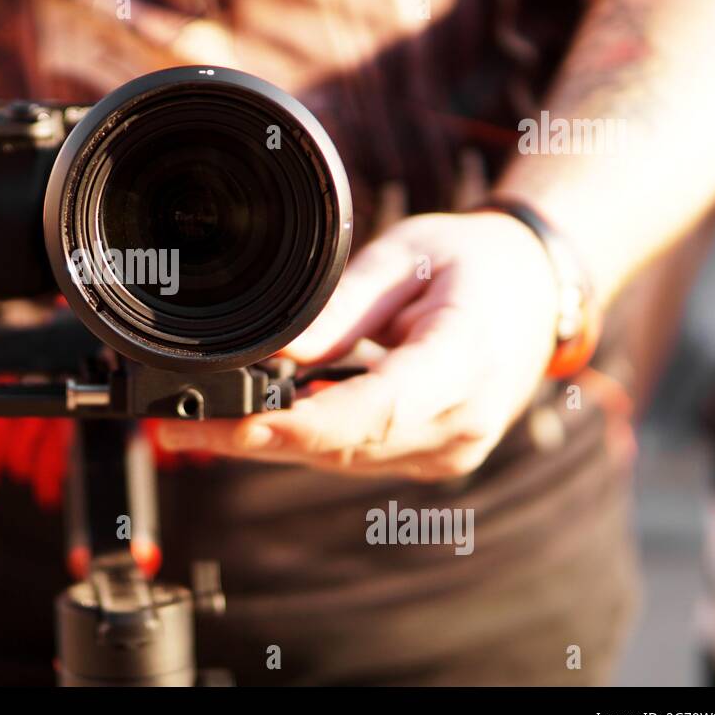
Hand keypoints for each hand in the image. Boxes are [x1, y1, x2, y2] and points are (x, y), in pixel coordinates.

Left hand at [157, 212, 560, 481]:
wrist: (538, 292)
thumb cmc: (475, 262)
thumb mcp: (407, 256)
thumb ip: (344, 309)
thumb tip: (276, 352)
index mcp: (464, 359)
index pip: (377, 407)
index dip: (303, 424)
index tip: (239, 424)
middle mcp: (461, 421)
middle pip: (344, 444)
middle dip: (256, 439)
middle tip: (175, 426)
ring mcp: (452, 449)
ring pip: (343, 458)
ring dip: (269, 445)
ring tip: (192, 426)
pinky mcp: (435, 457)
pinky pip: (359, 456)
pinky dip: (305, 441)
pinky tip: (252, 424)